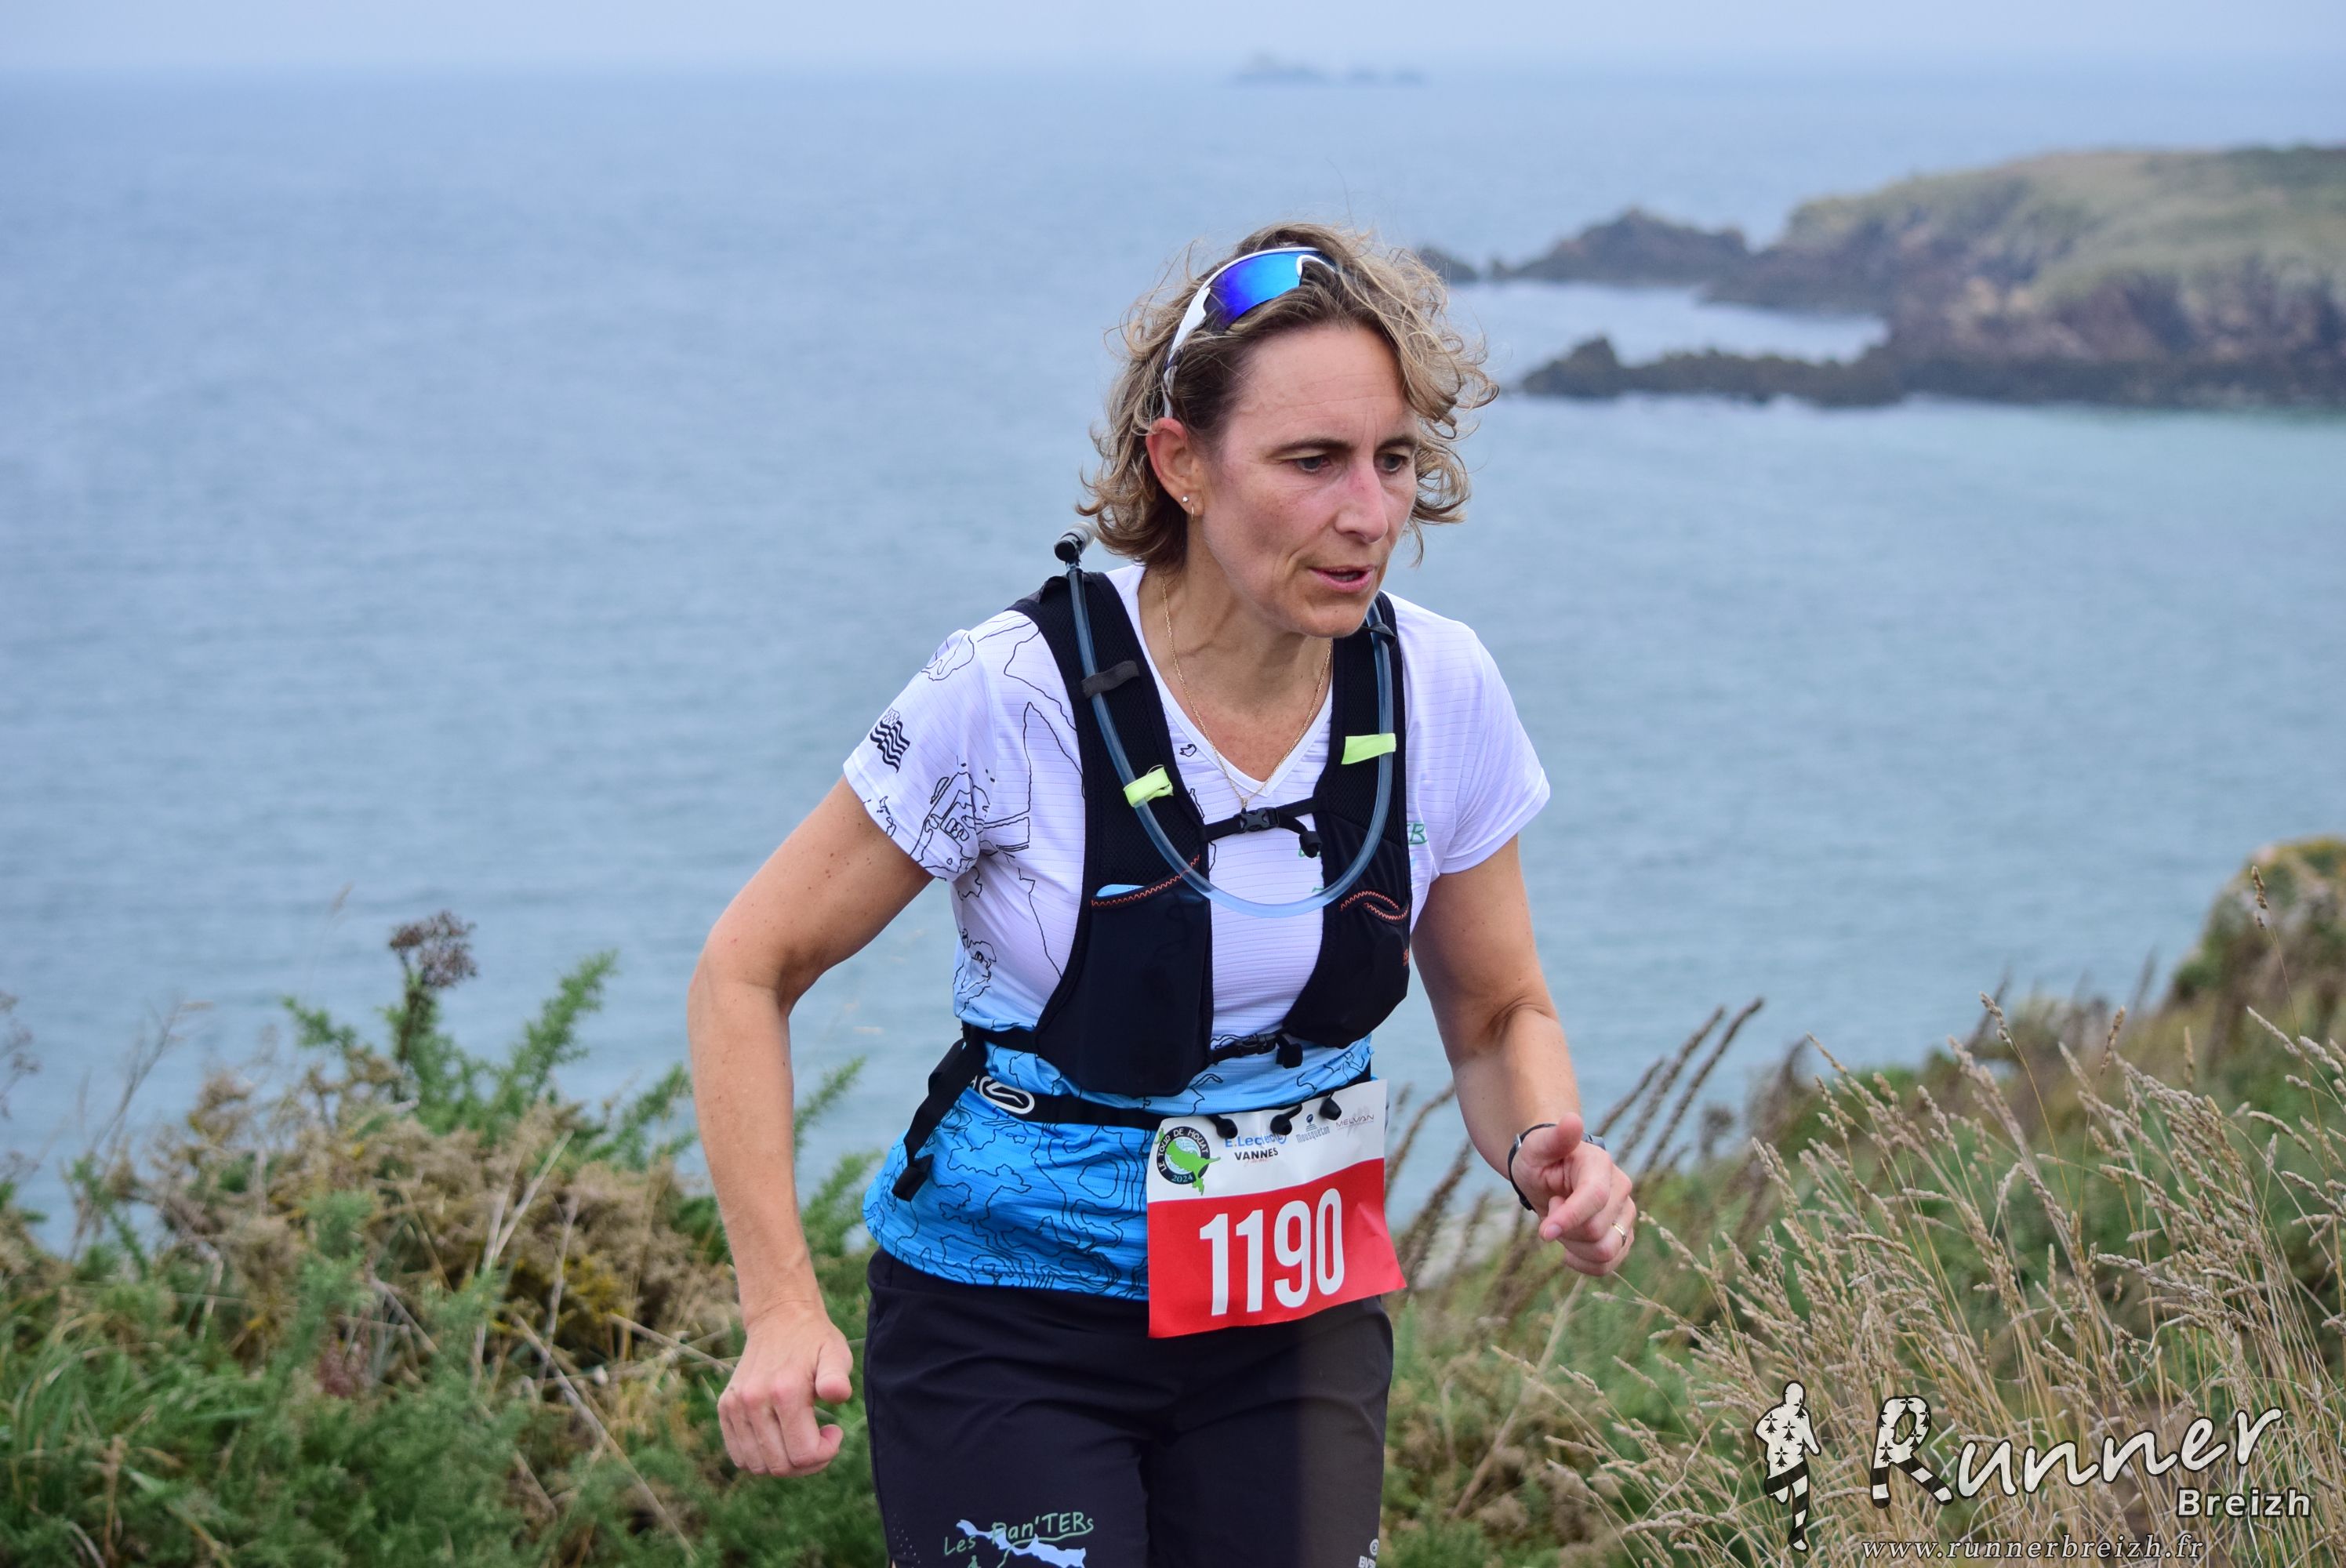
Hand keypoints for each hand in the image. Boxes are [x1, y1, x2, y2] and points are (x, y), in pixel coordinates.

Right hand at [718, 1298, 854, 1475]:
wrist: (779, 1318)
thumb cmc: (813, 1340)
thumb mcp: (835, 1352)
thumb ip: (836, 1377)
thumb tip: (837, 1395)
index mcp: (785, 1391)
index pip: (803, 1455)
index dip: (826, 1453)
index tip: (834, 1431)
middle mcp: (754, 1401)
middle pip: (780, 1466)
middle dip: (807, 1462)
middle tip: (820, 1438)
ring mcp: (735, 1406)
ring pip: (758, 1466)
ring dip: (783, 1463)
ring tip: (799, 1438)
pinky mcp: (725, 1408)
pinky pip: (739, 1456)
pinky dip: (761, 1458)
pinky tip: (779, 1438)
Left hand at [1509, 1113, 1635, 1274]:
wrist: (1549, 1176)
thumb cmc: (1540, 1160)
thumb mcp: (1537, 1148)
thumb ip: (1555, 1138)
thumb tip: (1572, 1119)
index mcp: (1601, 1165)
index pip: (1595, 1198)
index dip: (1570, 1218)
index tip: (1544, 1233)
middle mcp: (1621, 1189)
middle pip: (1596, 1231)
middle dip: (1564, 1229)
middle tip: (1552, 1206)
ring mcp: (1626, 1215)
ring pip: (1605, 1252)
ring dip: (1574, 1247)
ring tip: (1562, 1224)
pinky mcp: (1624, 1237)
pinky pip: (1608, 1265)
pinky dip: (1584, 1264)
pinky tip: (1569, 1249)